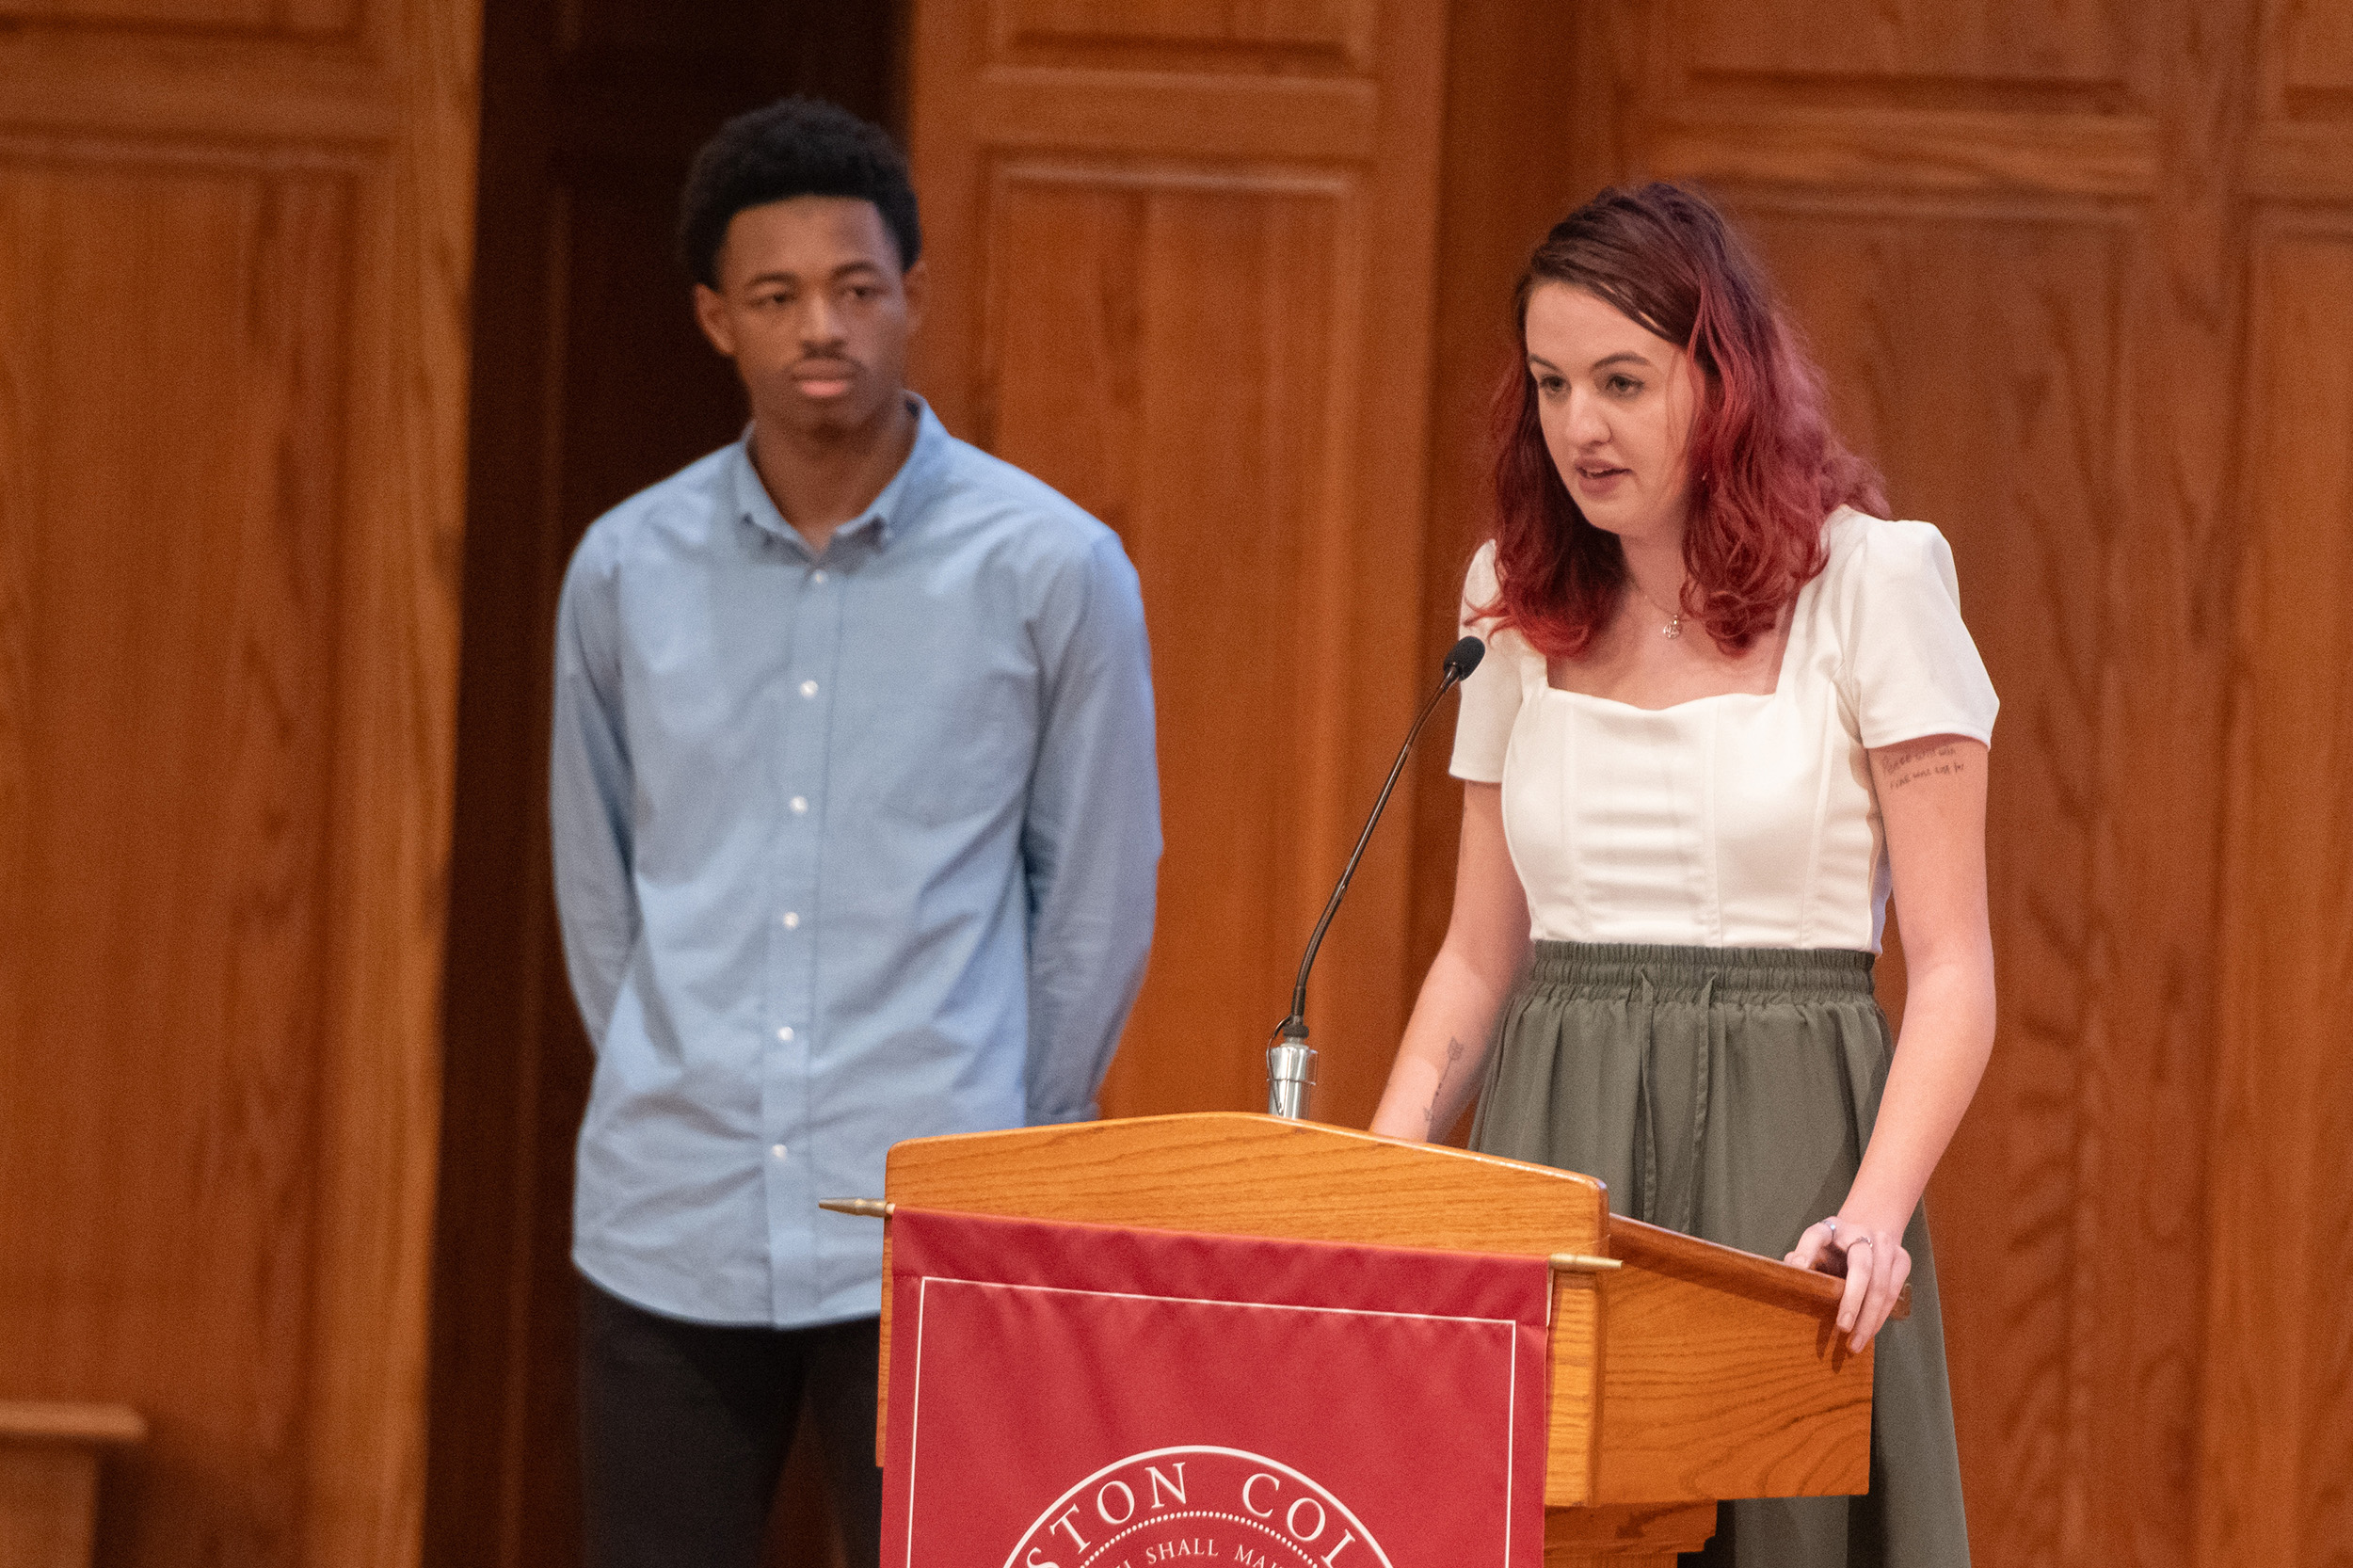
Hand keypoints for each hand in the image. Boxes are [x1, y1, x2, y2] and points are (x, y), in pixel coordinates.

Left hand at [1785, 1215, 1911, 1351]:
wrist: (1870, 1231)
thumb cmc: (1835, 1248)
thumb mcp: (1816, 1250)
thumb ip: (1803, 1260)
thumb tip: (1791, 1275)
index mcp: (1831, 1227)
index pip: (1816, 1236)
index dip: (1806, 1252)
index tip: (1798, 1270)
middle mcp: (1860, 1232)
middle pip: (1861, 1266)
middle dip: (1853, 1300)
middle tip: (1842, 1328)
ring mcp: (1884, 1245)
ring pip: (1881, 1284)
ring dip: (1869, 1317)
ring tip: (1856, 1342)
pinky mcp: (1902, 1259)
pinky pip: (1893, 1292)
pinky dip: (1881, 1315)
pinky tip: (1869, 1332)